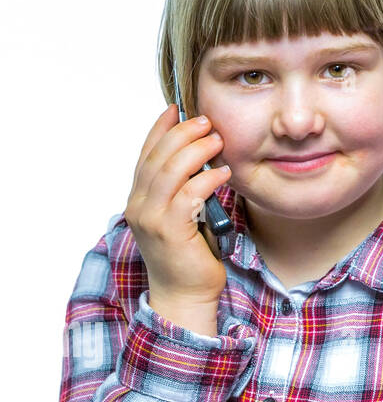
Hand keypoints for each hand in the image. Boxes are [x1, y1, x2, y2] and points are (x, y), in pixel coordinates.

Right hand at [123, 104, 230, 309]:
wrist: (186, 293)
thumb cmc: (190, 252)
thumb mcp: (184, 213)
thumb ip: (185, 187)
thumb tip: (205, 154)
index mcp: (140, 199)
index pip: (146, 155)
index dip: (160, 129)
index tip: (176, 108)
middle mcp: (139, 206)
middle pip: (157, 158)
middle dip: (182, 134)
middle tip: (206, 120)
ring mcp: (151, 219)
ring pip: (170, 172)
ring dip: (196, 151)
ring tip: (217, 139)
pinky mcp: (170, 232)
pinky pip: (188, 196)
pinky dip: (207, 179)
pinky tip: (224, 173)